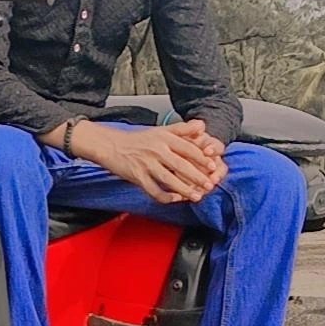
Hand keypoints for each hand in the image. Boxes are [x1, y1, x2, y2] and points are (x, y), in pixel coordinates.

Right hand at [72, 118, 225, 202]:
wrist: (112, 146)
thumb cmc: (138, 140)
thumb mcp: (161, 130)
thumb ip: (183, 129)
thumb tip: (202, 126)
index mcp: (164, 138)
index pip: (187, 148)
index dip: (201, 158)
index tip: (213, 166)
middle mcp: (156, 150)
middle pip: (180, 165)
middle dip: (197, 177)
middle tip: (209, 185)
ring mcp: (146, 164)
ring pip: (169, 179)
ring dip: (184, 190)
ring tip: (196, 196)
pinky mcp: (137, 177)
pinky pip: (154, 190)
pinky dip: (165, 197)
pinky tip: (175, 199)